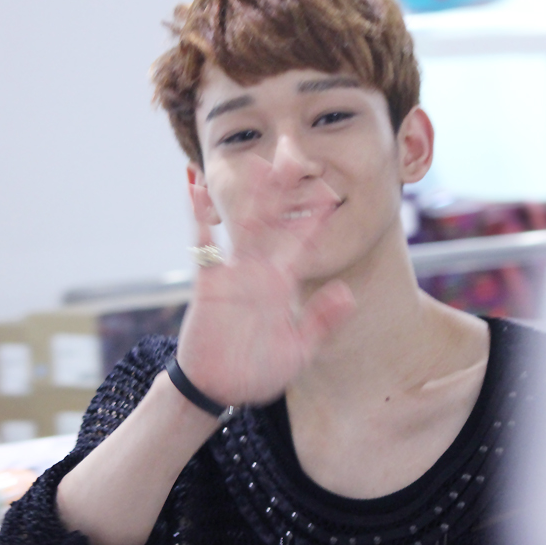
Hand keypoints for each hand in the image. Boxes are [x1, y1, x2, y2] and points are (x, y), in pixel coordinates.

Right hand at [175, 156, 354, 406]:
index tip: (331, 192)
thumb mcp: (298, 349)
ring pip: (243, 225)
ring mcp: (233, 274)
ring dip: (248, 195)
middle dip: (282, 191)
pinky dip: (199, 217)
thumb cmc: (258, 371)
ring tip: (255, 162)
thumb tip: (349, 292)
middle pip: (273, 222)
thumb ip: (321, 321)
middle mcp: (259, 272)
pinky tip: (196, 189)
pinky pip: (203, 245)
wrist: (217, 388)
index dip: (314, 219)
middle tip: (292, 156)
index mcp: (282, 284)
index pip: (302, 243)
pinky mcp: (207, 284)